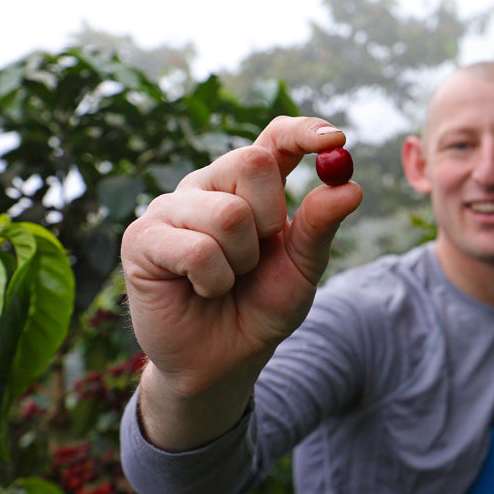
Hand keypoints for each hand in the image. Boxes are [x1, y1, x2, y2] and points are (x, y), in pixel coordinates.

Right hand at [120, 117, 361, 448]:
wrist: (222, 362)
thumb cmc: (260, 308)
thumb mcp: (302, 269)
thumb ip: (320, 227)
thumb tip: (351, 187)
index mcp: (250, 187)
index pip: (275, 137)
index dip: (303, 131)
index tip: (335, 139)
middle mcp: (208, 186)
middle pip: (251, 162)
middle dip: (269, 218)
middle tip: (257, 256)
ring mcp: (171, 208)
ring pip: (227, 213)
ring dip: (241, 261)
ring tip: (227, 280)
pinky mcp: (142, 237)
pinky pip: (196, 249)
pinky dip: (213, 280)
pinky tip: (201, 290)